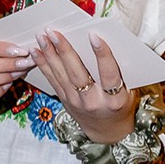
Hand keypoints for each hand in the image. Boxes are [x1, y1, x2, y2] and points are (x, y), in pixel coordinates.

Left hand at [34, 28, 136, 143]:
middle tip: (54, 33)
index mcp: (115, 99)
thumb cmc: (121, 104)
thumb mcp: (129, 91)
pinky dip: (43, 64)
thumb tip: (103, 44)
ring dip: (49, 54)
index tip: (94, 36)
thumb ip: (118, 72)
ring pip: (61, 76)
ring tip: (41, 37)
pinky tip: (36, 51)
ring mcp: (76, 102)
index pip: (109, 74)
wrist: (106, 130)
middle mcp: (93, 101)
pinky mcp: (64, 100)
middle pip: (77, 73)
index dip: (102, 55)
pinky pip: (52, 80)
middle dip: (65, 51)